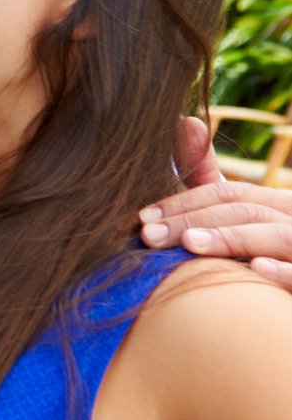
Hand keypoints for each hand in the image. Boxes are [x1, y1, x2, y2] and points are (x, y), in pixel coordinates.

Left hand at [141, 120, 291, 286]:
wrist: (288, 299)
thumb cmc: (267, 249)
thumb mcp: (242, 213)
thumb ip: (210, 177)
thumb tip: (185, 119)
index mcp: (275, 204)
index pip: (227, 194)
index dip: (184, 203)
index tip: (143, 218)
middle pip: (243, 212)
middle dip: (193, 220)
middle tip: (148, 236)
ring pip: (275, 235)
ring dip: (231, 238)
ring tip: (190, 243)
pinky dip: (284, 270)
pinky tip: (256, 269)